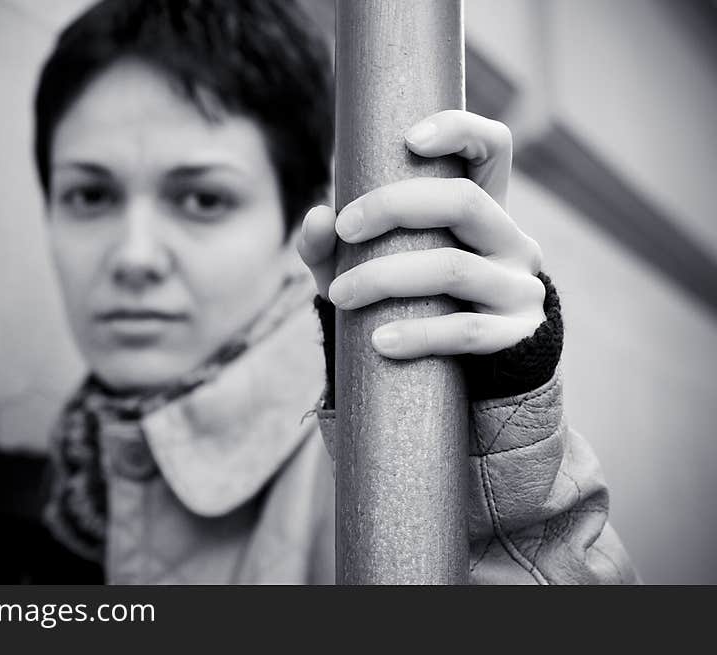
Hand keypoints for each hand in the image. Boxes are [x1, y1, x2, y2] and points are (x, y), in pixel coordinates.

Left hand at [297, 110, 545, 359]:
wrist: (455, 376)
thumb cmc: (408, 305)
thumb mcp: (367, 267)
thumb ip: (334, 245)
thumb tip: (318, 217)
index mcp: (483, 210)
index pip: (493, 148)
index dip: (460, 131)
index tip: (409, 139)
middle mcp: (512, 240)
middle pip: (463, 201)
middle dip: (394, 206)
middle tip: (343, 229)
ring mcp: (520, 288)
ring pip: (454, 269)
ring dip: (386, 278)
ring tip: (340, 295)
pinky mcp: (517, 336)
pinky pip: (465, 330)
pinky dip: (418, 334)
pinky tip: (380, 341)